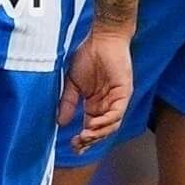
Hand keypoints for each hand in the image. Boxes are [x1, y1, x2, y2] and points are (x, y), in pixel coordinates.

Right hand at [57, 27, 132, 153]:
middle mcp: (106, 106)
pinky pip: (117, 113)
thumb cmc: (87, 56)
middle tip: (77, 144)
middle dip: (90, 140)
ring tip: (84, 136)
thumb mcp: (72, 83)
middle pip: (101, 131)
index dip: (83, 139)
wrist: (101, 39)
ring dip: (97, 133)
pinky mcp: (124, 94)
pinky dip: (106, 121)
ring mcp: (116, 101)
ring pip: (110, 126)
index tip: (72, 145)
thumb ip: (67, 102)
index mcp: (94, 105)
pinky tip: (93, 124)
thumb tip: (60, 122)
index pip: (91, 128)